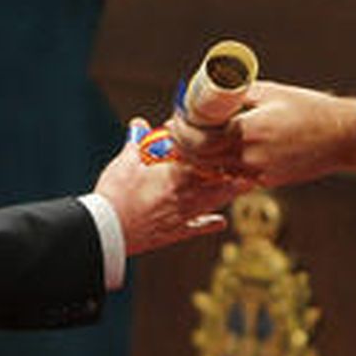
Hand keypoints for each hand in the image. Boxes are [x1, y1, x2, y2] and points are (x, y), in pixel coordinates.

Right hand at [94, 117, 245, 255]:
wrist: (107, 232)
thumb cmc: (115, 196)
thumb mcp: (124, 163)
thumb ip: (136, 142)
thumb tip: (139, 124)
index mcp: (175, 174)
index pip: (203, 156)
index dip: (215, 146)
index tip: (226, 138)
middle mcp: (186, 194)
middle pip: (218, 179)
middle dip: (234, 168)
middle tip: (249, 160)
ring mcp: (183, 214)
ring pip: (215, 201)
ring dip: (230, 191)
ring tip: (246, 184)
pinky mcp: (176, 232)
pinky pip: (199, 227)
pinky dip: (211, 223)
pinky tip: (221, 221)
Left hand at [165, 80, 355, 187]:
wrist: (342, 136)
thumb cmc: (309, 108)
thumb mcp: (271, 92)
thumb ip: (240, 94)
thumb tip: (213, 90)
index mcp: (249, 131)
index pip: (201, 137)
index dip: (182, 130)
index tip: (174, 119)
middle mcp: (251, 156)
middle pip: (202, 159)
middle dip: (183, 147)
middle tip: (175, 132)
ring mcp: (259, 172)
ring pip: (216, 171)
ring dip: (200, 159)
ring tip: (191, 143)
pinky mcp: (268, 181)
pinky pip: (235, 176)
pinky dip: (221, 167)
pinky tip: (217, 154)